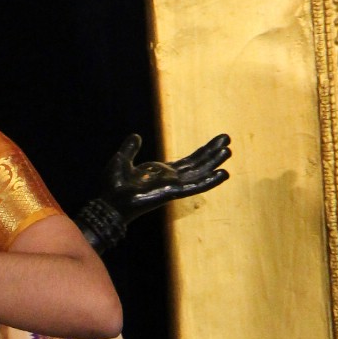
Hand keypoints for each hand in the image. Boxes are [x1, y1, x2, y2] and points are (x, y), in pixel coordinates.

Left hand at [104, 131, 230, 221]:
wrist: (109, 202)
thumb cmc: (113, 187)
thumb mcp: (122, 160)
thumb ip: (130, 148)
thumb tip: (136, 136)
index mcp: (161, 172)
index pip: (189, 161)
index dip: (204, 151)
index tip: (218, 141)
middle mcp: (170, 179)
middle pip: (197, 165)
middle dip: (212, 153)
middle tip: (228, 141)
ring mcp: (172, 186)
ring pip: (199, 174)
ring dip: (213, 163)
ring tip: (228, 152)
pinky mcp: (172, 192)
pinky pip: (194, 187)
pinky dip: (209, 181)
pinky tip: (223, 174)